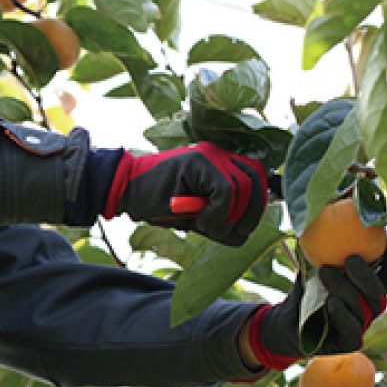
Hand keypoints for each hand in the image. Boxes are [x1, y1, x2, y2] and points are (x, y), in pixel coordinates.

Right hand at [103, 142, 267, 245]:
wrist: (127, 191)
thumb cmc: (160, 205)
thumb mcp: (198, 216)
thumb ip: (223, 219)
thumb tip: (244, 232)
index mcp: (223, 164)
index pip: (258, 180)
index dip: (256, 206)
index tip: (241, 228)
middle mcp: (220, 154)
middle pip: (257, 183)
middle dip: (247, 215)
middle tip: (222, 231)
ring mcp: (210, 154)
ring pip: (244, 188)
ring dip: (228, 217)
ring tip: (204, 226)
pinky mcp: (198, 161)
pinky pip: (226, 191)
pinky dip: (217, 214)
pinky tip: (199, 222)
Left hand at [248, 232, 386, 369]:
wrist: (284, 318)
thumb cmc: (305, 287)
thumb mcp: (313, 262)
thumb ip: (324, 242)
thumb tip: (326, 204)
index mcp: (367, 288)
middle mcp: (368, 308)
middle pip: (379, 293)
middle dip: (367, 275)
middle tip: (350, 259)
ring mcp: (360, 326)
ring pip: (363, 309)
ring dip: (346, 289)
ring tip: (325, 273)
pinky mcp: (346, 343)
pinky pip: (352, 332)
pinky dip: (343, 316)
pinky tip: (333, 303)